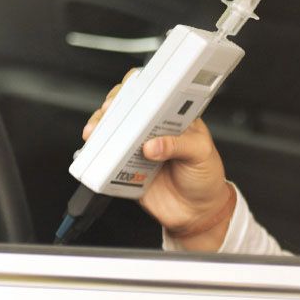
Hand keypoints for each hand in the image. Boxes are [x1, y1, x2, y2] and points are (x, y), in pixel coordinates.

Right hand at [86, 69, 235, 250]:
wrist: (196, 212)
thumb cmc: (205, 176)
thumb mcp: (201, 154)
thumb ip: (180, 145)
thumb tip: (154, 145)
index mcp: (173, 118)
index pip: (153, 93)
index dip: (138, 88)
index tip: (129, 92)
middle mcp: (152, 129)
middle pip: (125, 108)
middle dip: (111, 106)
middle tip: (107, 112)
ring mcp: (136, 148)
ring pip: (110, 130)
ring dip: (98, 128)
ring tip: (95, 133)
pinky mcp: (125, 169)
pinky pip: (105, 159)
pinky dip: (96, 155)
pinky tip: (93, 154)